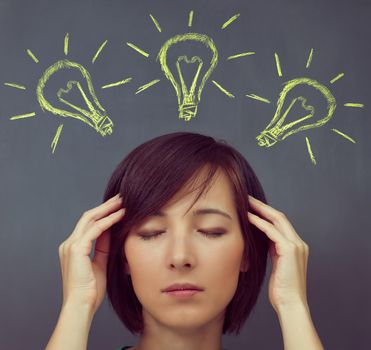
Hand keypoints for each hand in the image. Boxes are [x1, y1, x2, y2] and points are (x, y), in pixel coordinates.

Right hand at [58, 194, 125, 313]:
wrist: (81, 306)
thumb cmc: (91, 290)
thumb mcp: (100, 263)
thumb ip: (103, 247)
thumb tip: (112, 232)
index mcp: (73, 247)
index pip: (89, 224)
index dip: (104, 213)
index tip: (118, 206)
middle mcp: (69, 243)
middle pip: (88, 216)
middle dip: (106, 205)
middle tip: (121, 197)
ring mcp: (71, 245)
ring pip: (91, 218)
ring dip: (108, 209)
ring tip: (123, 201)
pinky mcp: (76, 249)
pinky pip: (95, 229)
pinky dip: (109, 220)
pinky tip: (121, 215)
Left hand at [247, 195, 308, 313]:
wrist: (291, 304)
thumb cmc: (282, 290)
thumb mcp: (277, 265)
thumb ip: (273, 251)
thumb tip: (261, 240)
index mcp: (296, 246)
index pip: (280, 223)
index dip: (266, 213)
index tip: (252, 206)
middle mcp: (299, 243)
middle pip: (279, 216)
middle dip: (262, 206)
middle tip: (247, 198)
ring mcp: (296, 245)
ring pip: (277, 219)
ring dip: (260, 210)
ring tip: (246, 203)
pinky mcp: (290, 250)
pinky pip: (272, 231)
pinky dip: (259, 222)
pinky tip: (248, 217)